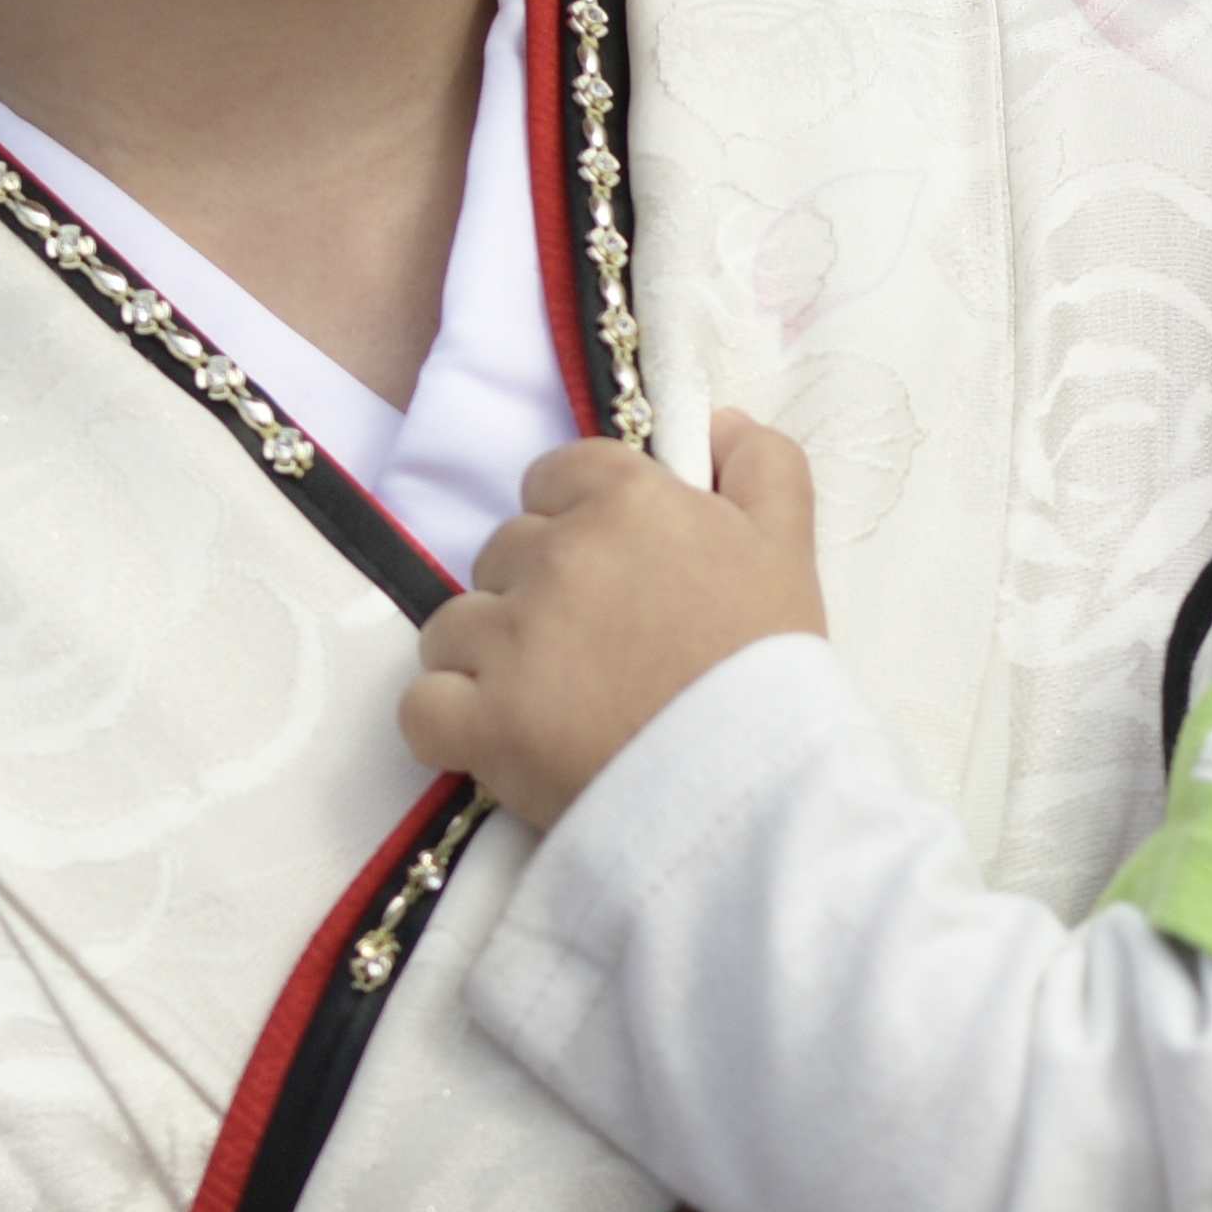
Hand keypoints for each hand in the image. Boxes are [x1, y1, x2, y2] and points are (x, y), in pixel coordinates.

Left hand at [393, 413, 823, 826]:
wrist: (752, 789)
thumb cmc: (771, 668)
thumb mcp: (789, 548)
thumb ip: (761, 466)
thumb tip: (719, 422)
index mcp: (626, 501)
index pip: (555, 475)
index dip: (574, 521)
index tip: (607, 573)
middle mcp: (557, 554)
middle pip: (503, 551)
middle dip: (534, 593)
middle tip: (588, 649)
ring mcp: (511, 637)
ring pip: (453, 624)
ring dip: (484, 657)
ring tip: (541, 701)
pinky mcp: (481, 720)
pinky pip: (421, 704)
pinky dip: (447, 724)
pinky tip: (489, 739)